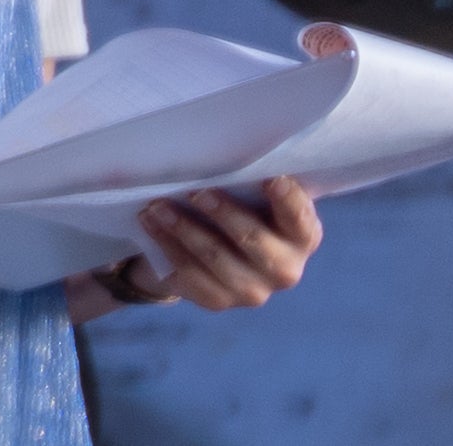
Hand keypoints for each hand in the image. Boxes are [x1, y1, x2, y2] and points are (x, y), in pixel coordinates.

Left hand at [124, 178, 320, 309]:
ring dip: (184, 229)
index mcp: (302, 235)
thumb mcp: (250, 196)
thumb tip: (227, 152)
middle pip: (254, 240)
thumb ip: (250, 182)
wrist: (207, 255)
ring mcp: (253, 291)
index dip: (288, 201)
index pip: (300, 219)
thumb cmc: (237, 211)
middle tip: (195, 192)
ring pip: (216, 258)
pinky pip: (190, 273)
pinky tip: (150, 223)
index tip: (271, 180)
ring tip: (158, 205)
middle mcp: (286, 269)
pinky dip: (167, 244)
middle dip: (224, 214)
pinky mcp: (219, 301)